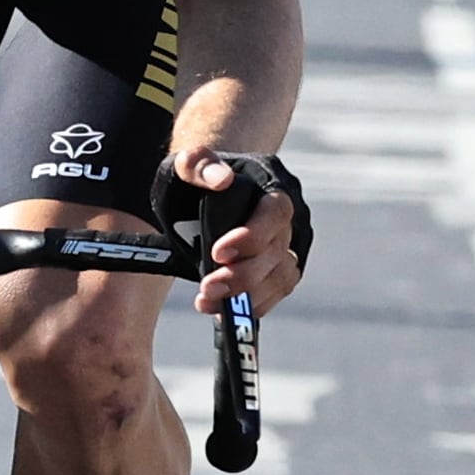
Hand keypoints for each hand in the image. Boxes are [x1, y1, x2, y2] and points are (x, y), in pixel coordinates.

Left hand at [167, 145, 306, 317]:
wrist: (201, 194)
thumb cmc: (196, 176)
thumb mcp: (187, 164)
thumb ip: (198, 164)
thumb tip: (221, 179)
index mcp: (270, 183)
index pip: (276, 212)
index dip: (252, 236)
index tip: (218, 253)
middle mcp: (287, 216)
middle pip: (278, 251)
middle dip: (243, 275)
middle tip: (208, 287)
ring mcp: (288, 242)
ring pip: (281, 277)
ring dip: (247, 297)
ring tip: (208, 302)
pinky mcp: (279, 267)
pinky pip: (277, 292)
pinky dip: (253, 305)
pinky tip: (223, 310)